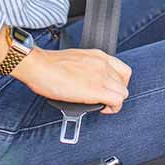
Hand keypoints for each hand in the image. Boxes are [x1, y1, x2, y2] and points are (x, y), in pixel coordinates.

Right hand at [13, 46, 131, 113]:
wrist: (40, 66)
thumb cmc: (49, 64)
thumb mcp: (74, 59)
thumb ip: (86, 67)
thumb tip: (85, 79)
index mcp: (97, 55)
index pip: (121, 69)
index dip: (117, 81)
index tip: (108, 87)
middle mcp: (103, 64)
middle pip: (124, 82)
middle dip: (116, 92)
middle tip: (105, 99)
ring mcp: (102, 76)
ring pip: (123, 92)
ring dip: (115, 101)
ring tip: (103, 105)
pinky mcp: (97, 90)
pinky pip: (118, 101)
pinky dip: (112, 108)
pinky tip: (101, 109)